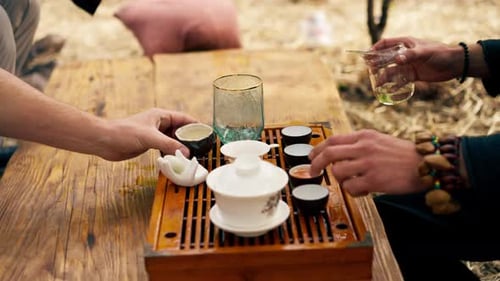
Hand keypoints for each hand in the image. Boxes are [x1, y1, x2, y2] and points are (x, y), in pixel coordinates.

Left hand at [99, 108, 196, 160]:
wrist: (104, 141)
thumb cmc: (124, 133)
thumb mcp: (150, 138)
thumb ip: (169, 145)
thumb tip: (186, 153)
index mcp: (161, 116)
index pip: (184, 118)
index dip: (196, 125)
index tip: (206, 133)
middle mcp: (159, 124)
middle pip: (180, 130)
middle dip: (190, 138)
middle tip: (201, 147)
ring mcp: (154, 134)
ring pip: (173, 140)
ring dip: (181, 147)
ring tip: (192, 155)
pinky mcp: (149, 144)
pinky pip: (165, 147)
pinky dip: (172, 153)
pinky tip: (177, 159)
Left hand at [308, 129, 426, 195]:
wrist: (428, 164)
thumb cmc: (405, 155)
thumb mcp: (380, 141)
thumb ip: (360, 145)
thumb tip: (339, 154)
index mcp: (364, 136)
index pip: (333, 140)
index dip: (318, 149)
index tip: (311, 157)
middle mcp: (364, 147)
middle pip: (329, 154)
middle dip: (316, 164)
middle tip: (313, 172)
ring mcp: (368, 163)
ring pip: (338, 173)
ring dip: (341, 181)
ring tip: (353, 183)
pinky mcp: (374, 180)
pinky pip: (351, 188)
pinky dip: (354, 192)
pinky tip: (364, 190)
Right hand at [371, 36, 463, 82]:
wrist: (455, 65)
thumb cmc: (441, 53)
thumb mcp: (425, 52)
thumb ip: (411, 55)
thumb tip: (397, 60)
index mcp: (405, 44)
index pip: (385, 43)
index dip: (375, 48)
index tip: (366, 56)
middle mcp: (405, 54)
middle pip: (385, 58)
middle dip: (376, 64)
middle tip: (370, 71)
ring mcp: (408, 65)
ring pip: (392, 71)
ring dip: (384, 77)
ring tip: (378, 84)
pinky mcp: (413, 75)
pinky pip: (400, 80)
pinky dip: (394, 85)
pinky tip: (389, 90)